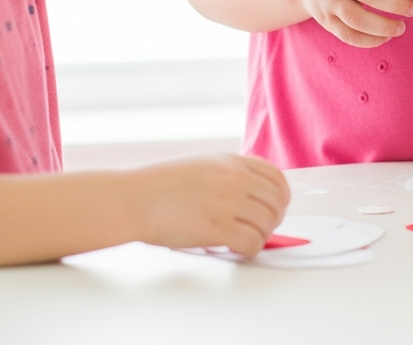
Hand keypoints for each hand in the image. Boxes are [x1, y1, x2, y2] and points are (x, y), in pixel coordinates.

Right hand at [129, 154, 289, 255]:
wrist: (132, 200)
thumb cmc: (160, 188)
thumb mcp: (202, 166)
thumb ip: (230, 176)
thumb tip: (255, 199)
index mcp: (232, 162)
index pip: (277, 178)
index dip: (279, 198)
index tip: (271, 209)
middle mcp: (235, 178)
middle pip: (277, 203)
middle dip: (272, 220)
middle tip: (256, 230)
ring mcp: (228, 201)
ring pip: (268, 224)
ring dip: (260, 236)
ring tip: (241, 240)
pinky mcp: (218, 227)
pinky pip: (253, 243)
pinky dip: (249, 250)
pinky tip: (233, 249)